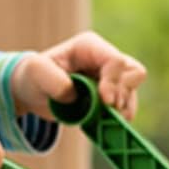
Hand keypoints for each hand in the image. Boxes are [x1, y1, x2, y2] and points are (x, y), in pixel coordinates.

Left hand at [12, 30, 146, 121]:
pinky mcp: (112, 95)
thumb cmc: (34, 76)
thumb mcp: (35, 72)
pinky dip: (117, 119)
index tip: (105, 102)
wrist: (34, 93)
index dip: (114, 83)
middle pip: (134, 73)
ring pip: (133, 92)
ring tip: (99, 119)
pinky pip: (128, 107)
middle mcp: (105, 59)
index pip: (116, 61)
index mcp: (90, 46)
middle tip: (104, 110)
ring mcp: (111, 77)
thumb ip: (54, 81)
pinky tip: (99, 122)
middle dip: (122, 95)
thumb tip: (75, 95)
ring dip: (121, 110)